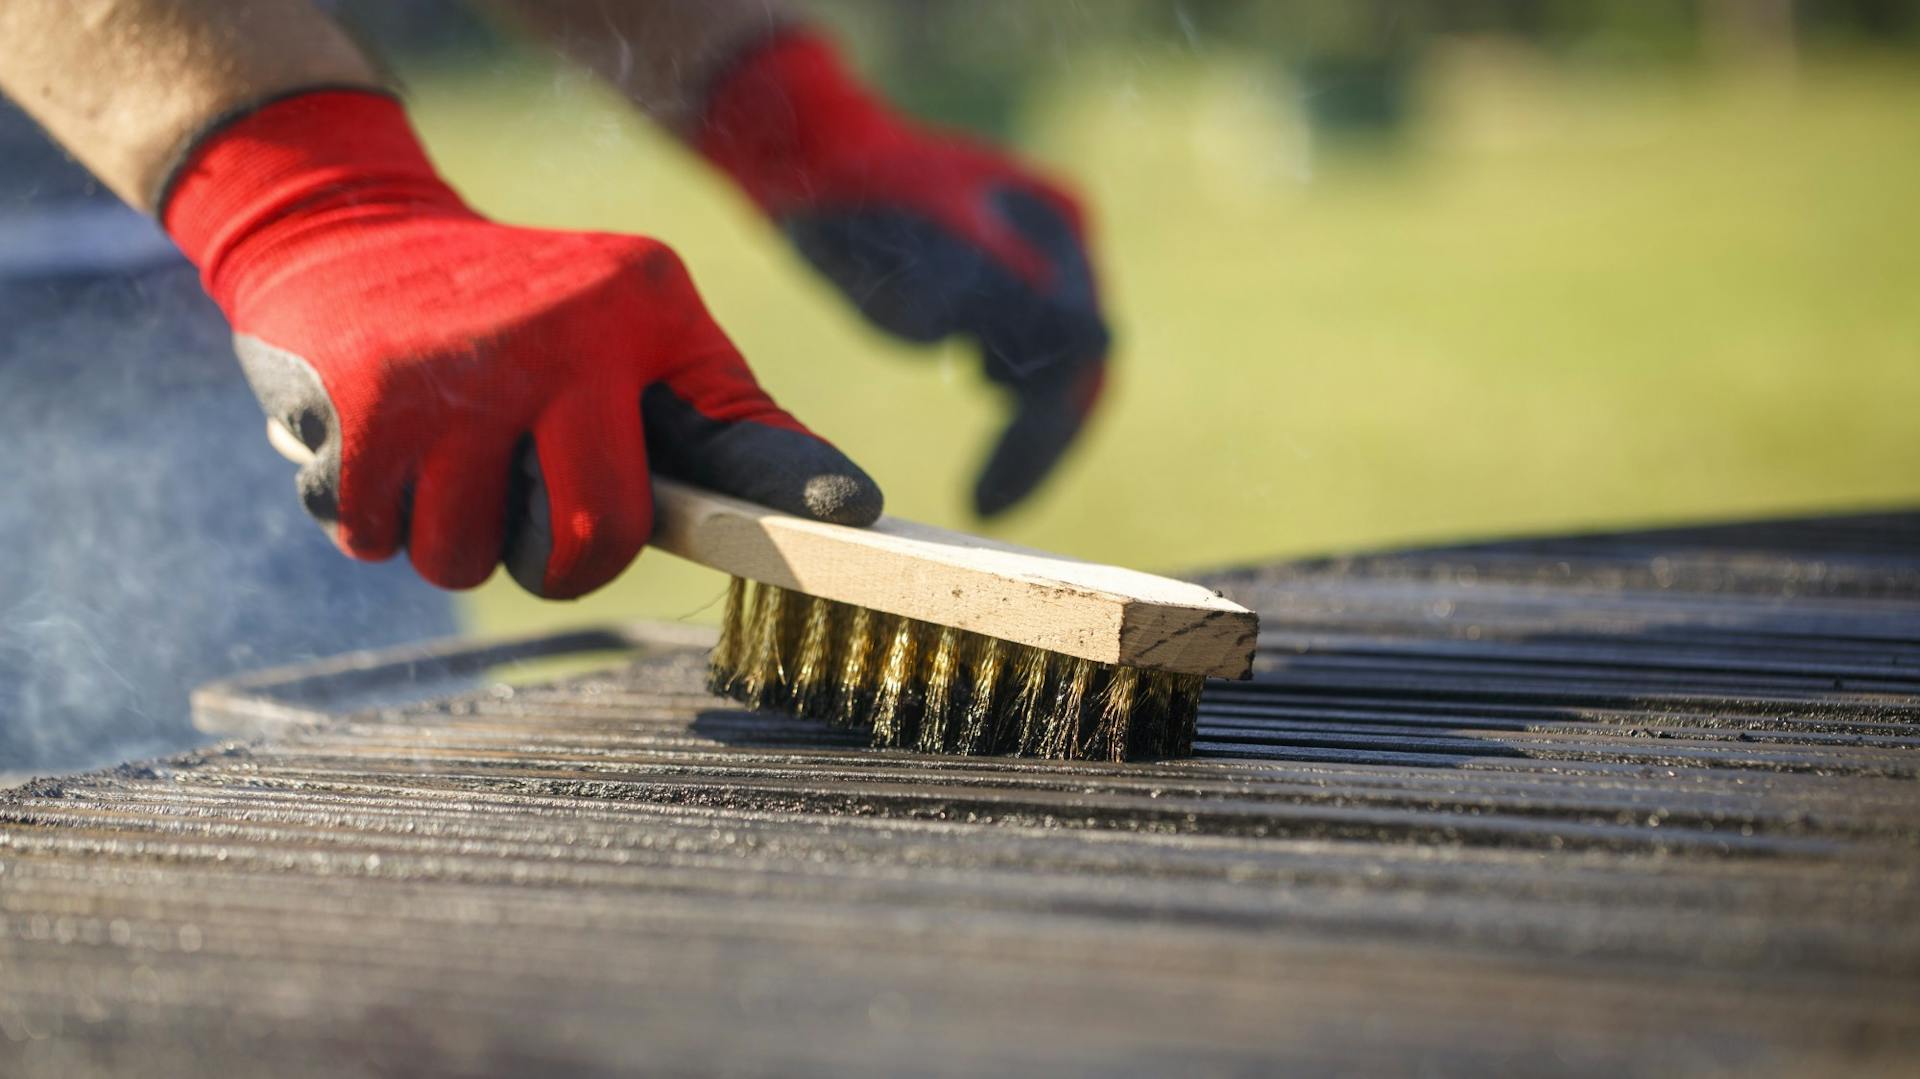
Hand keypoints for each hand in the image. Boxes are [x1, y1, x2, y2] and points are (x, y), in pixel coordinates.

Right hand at [164, 90, 880, 598]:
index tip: (855, 514)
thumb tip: (838, 513)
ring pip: (466, 557)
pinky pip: (374, 539)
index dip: (788, 485)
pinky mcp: (358, 399)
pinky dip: (372, 516)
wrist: (348, 231)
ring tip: (444, 453)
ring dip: (449, 537)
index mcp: (641, 310)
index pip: (728, 424)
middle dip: (557, 562)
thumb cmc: (523, 315)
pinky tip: (381, 442)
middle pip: (593, 540)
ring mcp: (456, 367)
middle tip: (528, 504)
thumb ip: (719, 421)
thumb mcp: (633, 331)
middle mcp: (558, 333)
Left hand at [698, 31, 1109, 516]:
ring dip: (1027, 434)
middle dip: (1038, 445)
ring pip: (1055, 374)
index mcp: (1058, 226)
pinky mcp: (1002, 286)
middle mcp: (1060, 247)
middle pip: (1078, 369)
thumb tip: (1093, 339)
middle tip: (985, 508)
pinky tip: (979, 435)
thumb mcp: (922, 252)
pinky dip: (1009, 406)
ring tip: (983, 491)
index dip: (1044, 432)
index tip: (990, 497)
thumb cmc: (852, 195)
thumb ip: (1001, 287)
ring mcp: (1036, 266)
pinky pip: (1025, 363)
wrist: (805, 158)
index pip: (1080, 349)